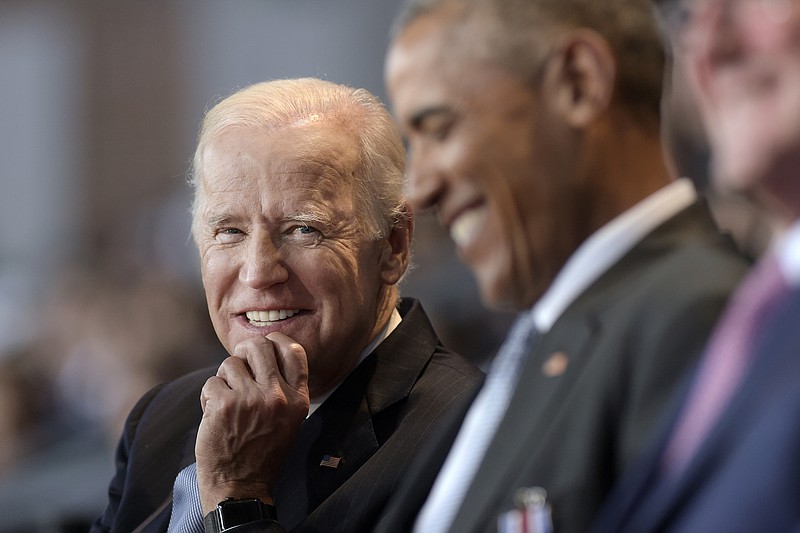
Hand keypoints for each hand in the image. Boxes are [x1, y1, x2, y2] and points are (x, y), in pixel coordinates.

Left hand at [195, 332, 309, 513]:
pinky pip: (211, 382)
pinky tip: (215, 414)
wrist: (240, 486)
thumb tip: (267, 352)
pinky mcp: (224, 405)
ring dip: (224, 378)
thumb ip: (284, 388)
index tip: (266, 344)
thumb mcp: (289, 419)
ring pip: (231, 363)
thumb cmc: (262, 452)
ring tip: (227, 401)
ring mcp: (250, 400)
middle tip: (238, 364)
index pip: (293, 351)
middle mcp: (277, 397)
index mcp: (297, 399)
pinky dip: (209, 396)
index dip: (276, 340)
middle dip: (244, 351)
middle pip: (259, 346)